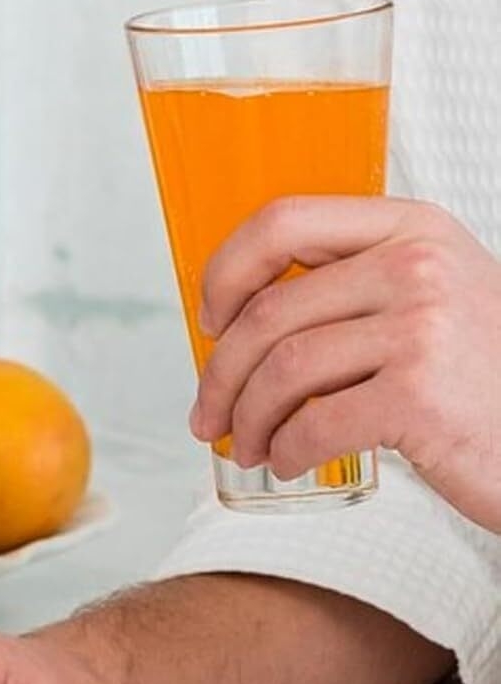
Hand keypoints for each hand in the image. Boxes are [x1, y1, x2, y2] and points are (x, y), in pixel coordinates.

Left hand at [191, 196, 500, 530]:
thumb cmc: (481, 375)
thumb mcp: (431, 297)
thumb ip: (353, 285)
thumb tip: (236, 318)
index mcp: (411, 229)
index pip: (282, 223)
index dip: (224, 274)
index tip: (210, 322)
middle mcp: (418, 267)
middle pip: (267, 313)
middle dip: (220, 376)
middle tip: (209, 417)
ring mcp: (423, 329)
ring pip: (281, 372)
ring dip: (247, 420)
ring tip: (249, 446)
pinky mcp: (419, 397)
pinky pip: (313, 425)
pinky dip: (286, 450)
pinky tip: (288, 461)